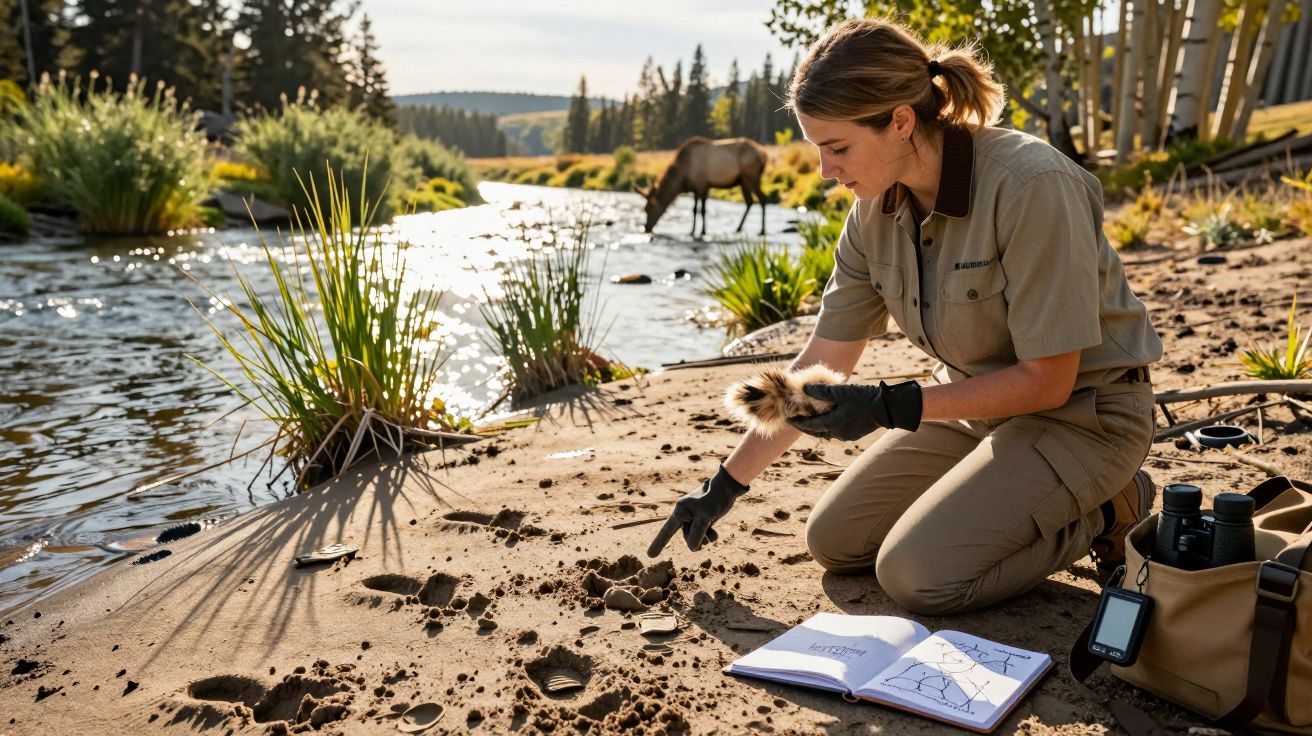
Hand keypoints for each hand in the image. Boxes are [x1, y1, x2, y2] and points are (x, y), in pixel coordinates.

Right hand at [647, 465, 748, 556]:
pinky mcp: (702, 520)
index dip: (658, 544)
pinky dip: (709, 536)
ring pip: (695, 538)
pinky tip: (715, 532)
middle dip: (697, 539)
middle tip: (707, 533)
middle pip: (686, 537)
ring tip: (713, 532)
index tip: (650, 555)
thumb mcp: (706, 516)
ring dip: (705, 538)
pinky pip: (703, 535)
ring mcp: (693, 518)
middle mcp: (684, 515)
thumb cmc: (714, 498)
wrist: (727, 489)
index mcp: (680, 511)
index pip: (667, 530)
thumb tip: (692, 548)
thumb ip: (697, 533)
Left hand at [786, 380, 922, 440]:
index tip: (788, 419)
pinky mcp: (854, 434)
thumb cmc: (863, 398)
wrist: (887, 409)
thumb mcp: (841, 391)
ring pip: (826, 433)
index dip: (797, 422)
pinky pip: (836, 432)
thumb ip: (822, 391)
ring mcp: (847, 435)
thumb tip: (804, 388)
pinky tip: (829, 420)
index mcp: (833, 424)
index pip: (809, 426)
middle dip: (805, 427)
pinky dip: (829, 427)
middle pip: (816, 432)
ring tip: (810, 420)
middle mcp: (838, 433)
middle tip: (795, 421)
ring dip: (817, 427)